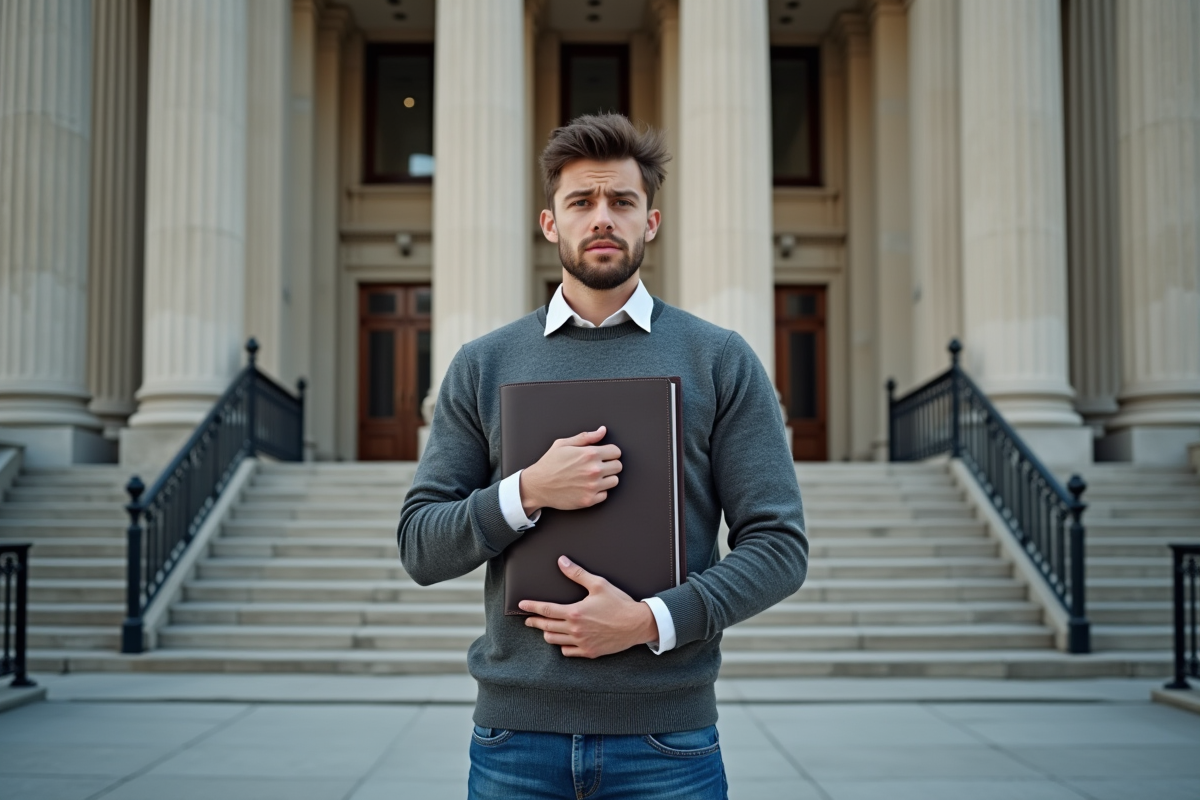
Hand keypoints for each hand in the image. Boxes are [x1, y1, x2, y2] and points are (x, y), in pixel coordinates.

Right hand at [519, 426, 621, 516]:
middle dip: (610, 464)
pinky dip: (599, 492)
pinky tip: (588, 487)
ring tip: (594, 477)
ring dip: (607, 478)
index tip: (605, 455)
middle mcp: (593, 470)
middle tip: (599, 466)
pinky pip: (605, 495)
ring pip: (615, 481)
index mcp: (589, 454)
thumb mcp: (564, 444)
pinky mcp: (589, 500)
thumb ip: (586, 437)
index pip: (616, 452)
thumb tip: (602, 431)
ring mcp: (592, 486)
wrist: (537, 486)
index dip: (611, 452)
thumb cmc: (549, 464)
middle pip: (618, 466)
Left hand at [520, 556, 658, 658]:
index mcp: (575, 612)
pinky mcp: (589, 652)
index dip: (532, 607)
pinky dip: (562, 646)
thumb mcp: (598, 584)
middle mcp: (575, 630)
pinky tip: (563, 641)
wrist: (637, 624)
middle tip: (528, 620)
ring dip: (547, 633)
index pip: (546, 610)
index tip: (522, 605)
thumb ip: (577, 573)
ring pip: (554, 641)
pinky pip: (567, 652)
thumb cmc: (619, 603)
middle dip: (534, 622)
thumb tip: (561, 562)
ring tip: (544, 628)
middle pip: (546, 627)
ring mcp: (582, 643)